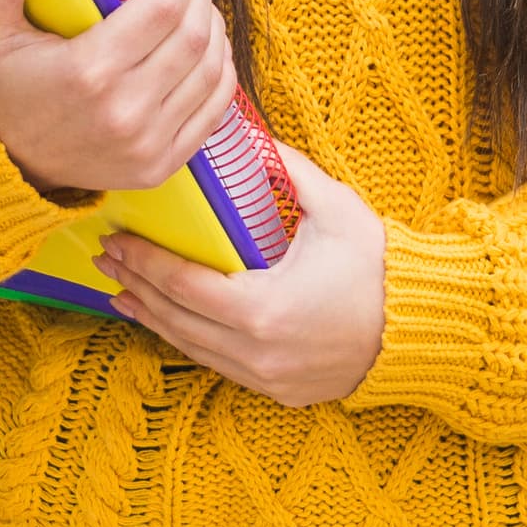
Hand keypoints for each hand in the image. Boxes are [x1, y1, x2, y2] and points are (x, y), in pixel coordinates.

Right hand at [0, 0, 235, 196]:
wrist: (11, 167)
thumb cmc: (7, 91)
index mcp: (88, 71)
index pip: (161, 8)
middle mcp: (125, 109)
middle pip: (193, 34)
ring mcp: (149, 142)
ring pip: (211, 69)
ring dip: (215, 27)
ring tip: (200, 4)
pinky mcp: (163, 164)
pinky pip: (215, 109)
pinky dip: (221, 70)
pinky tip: (211, 46)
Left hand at [99, 146, 384, 406]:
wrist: (420, 328)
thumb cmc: (380, 269)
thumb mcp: (335, 210)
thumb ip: (288, 172)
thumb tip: (252, 138)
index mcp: (263, 308)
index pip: (183, 284)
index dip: (144, 262)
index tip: (117, 240)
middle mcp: (255, 351)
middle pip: (176, 319)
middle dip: (136, 286)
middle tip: (106, 259)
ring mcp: (265, 376)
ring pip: (191, 348)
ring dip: (152, 319)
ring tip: (121, 293)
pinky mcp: (276, 389)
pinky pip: (217, 364)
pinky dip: (187, 340)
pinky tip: (168, 324)